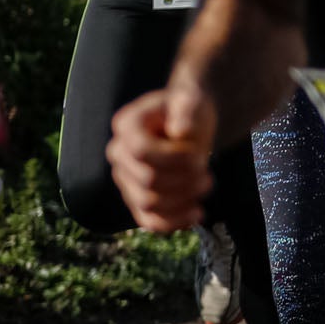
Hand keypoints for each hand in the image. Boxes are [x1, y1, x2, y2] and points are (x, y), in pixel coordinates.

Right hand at [106, 85, 214, 232]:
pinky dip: (173, 223)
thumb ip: (187, 110)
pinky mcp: (137, 198)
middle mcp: (118, 153)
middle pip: (147, 180)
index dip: (174, 158)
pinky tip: (197, 214)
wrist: (190, 124)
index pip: (141, 151)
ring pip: (148, 204)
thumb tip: (181, 131)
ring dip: (183, 200)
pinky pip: (148, 220)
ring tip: (206, 184)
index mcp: (127, 125)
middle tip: (206, 171)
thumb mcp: (192, 100)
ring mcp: (125, 178)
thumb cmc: (189, 109)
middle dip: (185, 179)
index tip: (197, 155)